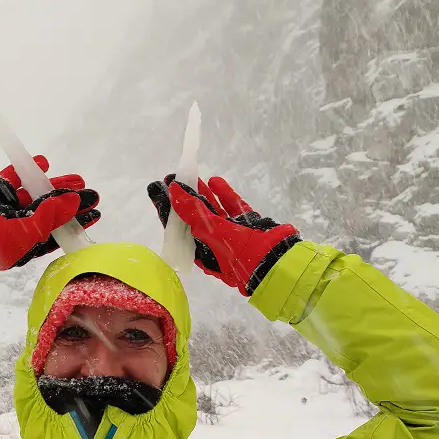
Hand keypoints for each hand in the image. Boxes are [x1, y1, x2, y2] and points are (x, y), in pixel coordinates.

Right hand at [0, 156, 99, 276]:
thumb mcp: (28, 234)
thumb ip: (50, 216)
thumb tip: (75, 201)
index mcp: (26, 242)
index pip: (57, 230)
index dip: (76, 221)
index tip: (95, 211)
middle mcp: (16, 225)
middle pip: (48, 210)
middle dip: (69, 200)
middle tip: (91, 191)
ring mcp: (4, 207)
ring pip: (34, 192)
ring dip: (53, 184)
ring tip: (76, 178)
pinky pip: (11, 177)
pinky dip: (24, 169)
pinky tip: (42, 162)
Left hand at [146, 174, 299, 295]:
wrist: (280, 262)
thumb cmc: (243, 254)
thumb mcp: (215, 232)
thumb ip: (194, 211)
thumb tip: (174, 191)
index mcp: (202, 252)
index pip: (178, 227)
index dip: (168, 208)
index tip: (157, 188)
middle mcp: (215, 244)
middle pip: (193, 217)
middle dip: (183, 197)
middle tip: (171, 176)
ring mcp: (233, 234)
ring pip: (213, 210)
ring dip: (202, 193)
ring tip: (191, 175)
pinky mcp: (249, 225)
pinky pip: (233, 207)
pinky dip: (224, 195)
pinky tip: (215, 180)